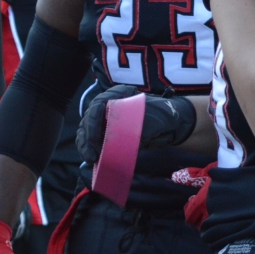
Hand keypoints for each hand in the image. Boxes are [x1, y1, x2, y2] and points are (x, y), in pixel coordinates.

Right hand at [76, 85, 195, 165]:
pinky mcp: (105, 131)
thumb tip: (127, 137)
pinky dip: (88, 147)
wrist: (169, 124)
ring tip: (90, 158)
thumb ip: (140, 126)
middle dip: (88, 137)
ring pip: (86, 129)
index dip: (93, 121)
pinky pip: (90, 138)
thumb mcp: (154, 119)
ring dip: (85, 144)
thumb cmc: (163, 116)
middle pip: (89, 118)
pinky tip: (91, 158)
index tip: (96, 138)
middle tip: (92, 154)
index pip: (98, 105)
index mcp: (118, 94)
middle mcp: (107, 103)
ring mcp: (105, 117)